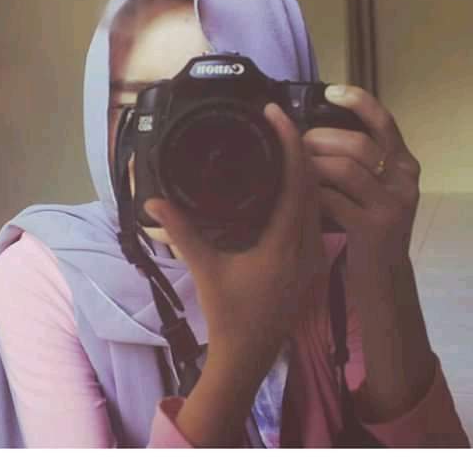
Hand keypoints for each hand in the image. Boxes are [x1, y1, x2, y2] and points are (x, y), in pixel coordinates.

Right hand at [144, 102, 325, 376]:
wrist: (250, 357)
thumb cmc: (227, 315)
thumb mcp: (205, 269)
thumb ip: (181, 232)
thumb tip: (152, 200)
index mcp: (285, 244)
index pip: (297, 181)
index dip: (290, 143)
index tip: (276, 114)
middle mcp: (309, 246)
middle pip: (314, 185)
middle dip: (301, 149)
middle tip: (279, 121)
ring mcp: (318, 256)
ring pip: (321, 201)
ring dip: (308, 170)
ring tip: (286, 144)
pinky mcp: (317, 263)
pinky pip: (319, 217)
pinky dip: (309, 194)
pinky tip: (295, 183)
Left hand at [302, 84, 420, 264]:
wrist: (385, 281)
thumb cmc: (368, 228)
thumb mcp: (373, 191)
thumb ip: (357, 162)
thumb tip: (314, 129)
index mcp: (404, 164)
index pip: (384, 121)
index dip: (358, 101)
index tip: (331, 92)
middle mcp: (405, 180)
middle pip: (356, 143)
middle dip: (318, 139)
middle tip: (294, 145)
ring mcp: (393, 205)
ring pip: (343, 168)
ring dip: (310, 164)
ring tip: (293, 169)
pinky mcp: (375, 228)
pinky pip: (332, 199)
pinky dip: (309, 193)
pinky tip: (298, 196)